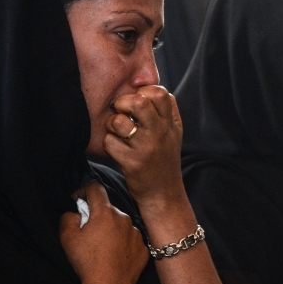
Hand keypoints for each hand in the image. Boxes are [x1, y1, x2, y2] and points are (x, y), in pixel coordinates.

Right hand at [59, 182, 147, 283]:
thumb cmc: (87, 260)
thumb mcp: (67, 237)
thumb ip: (68, 218)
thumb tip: (75, 213)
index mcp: (105, 212)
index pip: (96, 188)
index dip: (84, 190)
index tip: (79, 200)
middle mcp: (124, 218)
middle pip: (108, 209)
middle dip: (98, 215)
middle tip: (88, 231)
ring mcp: (137, 233)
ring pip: (121, 225)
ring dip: (112, 230)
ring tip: (103, 247)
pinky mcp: (144, 248)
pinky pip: (131, 240)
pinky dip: (123, 243)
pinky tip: (115, 256)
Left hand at [104, 85, 184, 209]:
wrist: (164, 193)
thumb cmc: (164, 160)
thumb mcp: (174, 134)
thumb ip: (165, 112)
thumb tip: (145, 90)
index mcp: (171, 124)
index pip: (160, 93)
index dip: (144, 91)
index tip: (138, 100)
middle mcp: (161, 133)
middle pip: (139, 102)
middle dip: (123, 102)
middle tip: (121, 111)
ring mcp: (147, 148)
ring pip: (120, 121)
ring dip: (112, 124)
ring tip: (117, 131)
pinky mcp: (132, 163)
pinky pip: (110, 142)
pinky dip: (108, 143)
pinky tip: (115, 148)